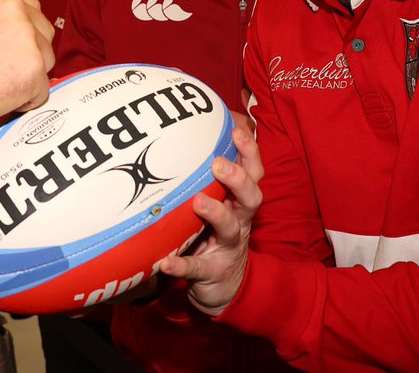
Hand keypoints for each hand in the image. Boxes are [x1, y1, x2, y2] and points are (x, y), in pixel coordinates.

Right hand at [0, 0, 54, 123]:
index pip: (29, 8)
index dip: (21, 32)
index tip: (9, 47)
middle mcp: (15, 8)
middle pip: (42, 32)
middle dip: (29, 52)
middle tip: (2, 69)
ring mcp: (28, 36)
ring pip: (46, 60)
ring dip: (28, 76)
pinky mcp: (35, 67)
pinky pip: (42, 89)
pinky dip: (26, 99)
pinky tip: (1, 98)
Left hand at [158, 125, 262, 316]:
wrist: (222, 287)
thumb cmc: (214, 235)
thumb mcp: (217, 205)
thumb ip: (205, 179)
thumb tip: (182, 136)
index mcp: (239, 202)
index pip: (252, 173)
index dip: (249, 152)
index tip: (237, 130)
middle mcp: (239, 222)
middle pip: (251, 197)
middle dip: (238, 179)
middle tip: (218, 164)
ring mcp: (227, 248)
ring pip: (229, 228)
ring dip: (216, 212)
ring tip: (198, 202)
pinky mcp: (210, 273)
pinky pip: (196, 268)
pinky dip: (181, 265)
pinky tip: (165, 262)